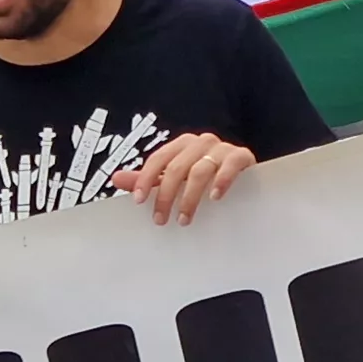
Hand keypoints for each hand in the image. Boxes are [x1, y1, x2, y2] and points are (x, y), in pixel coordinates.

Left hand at [113, 133, 255, 225]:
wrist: (246, 178)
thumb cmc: (207, 178)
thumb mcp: (176, 179)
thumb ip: (149, 179)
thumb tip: (116, 178)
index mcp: (182, 145)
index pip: (159, 158)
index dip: (146, 179)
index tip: (139, 201)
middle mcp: (201, 142)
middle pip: (177, 167)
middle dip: (166, 196)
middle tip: (161, 219)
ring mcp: (223, 148)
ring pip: (200, 170)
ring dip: (189, 197)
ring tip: (185, 219)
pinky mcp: (242, 156)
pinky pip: (231, 165)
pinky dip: (221, 181)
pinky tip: (215, 198)